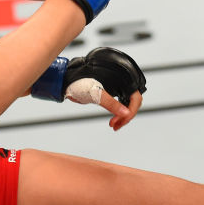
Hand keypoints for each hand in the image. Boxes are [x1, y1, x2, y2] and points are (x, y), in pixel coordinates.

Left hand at [31, 47, 146, 129]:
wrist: (68, 81)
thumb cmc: (80, 82)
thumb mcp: (96, 94)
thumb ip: (112, 104)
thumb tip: (126, 114)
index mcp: (122, 79)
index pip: (135, 98)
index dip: (131, 111)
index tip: (122, 121)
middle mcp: (122, 82)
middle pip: (133, 102)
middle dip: (126, 116)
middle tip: (116, 126)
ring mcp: (117, 88)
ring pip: (127, 105)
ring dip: (122, 117)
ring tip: (113, 125)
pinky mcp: (111, 92)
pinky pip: (120, 105)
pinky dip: (118, 114)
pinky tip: (113, 121)